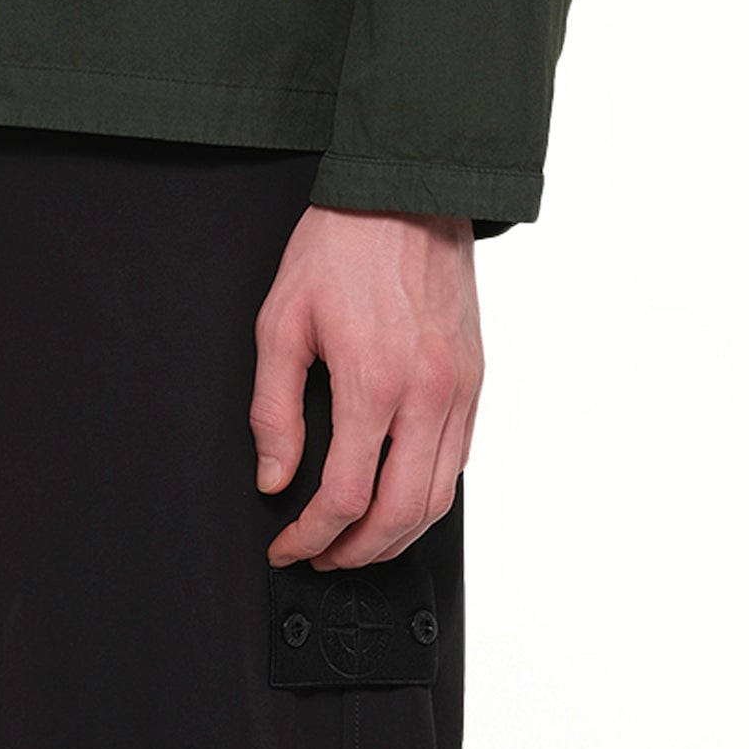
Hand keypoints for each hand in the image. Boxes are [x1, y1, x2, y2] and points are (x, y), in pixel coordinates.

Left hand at [252, 205, 481, 569]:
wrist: (404, 191)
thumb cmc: (342, 244)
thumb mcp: (282, 319)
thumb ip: (274, 408)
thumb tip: (275, 476)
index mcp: (373, 382)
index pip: (345, 497)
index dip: (311, 536)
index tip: (288, 545)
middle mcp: (426, 395)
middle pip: (399, 515)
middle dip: (356, 553)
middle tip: (321, 556)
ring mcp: (458, 390)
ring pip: (439, 499)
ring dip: (397, 537)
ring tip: (358, 542)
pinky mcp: (475, 379)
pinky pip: (459, 460)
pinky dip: (428, 496)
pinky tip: (398, 496)